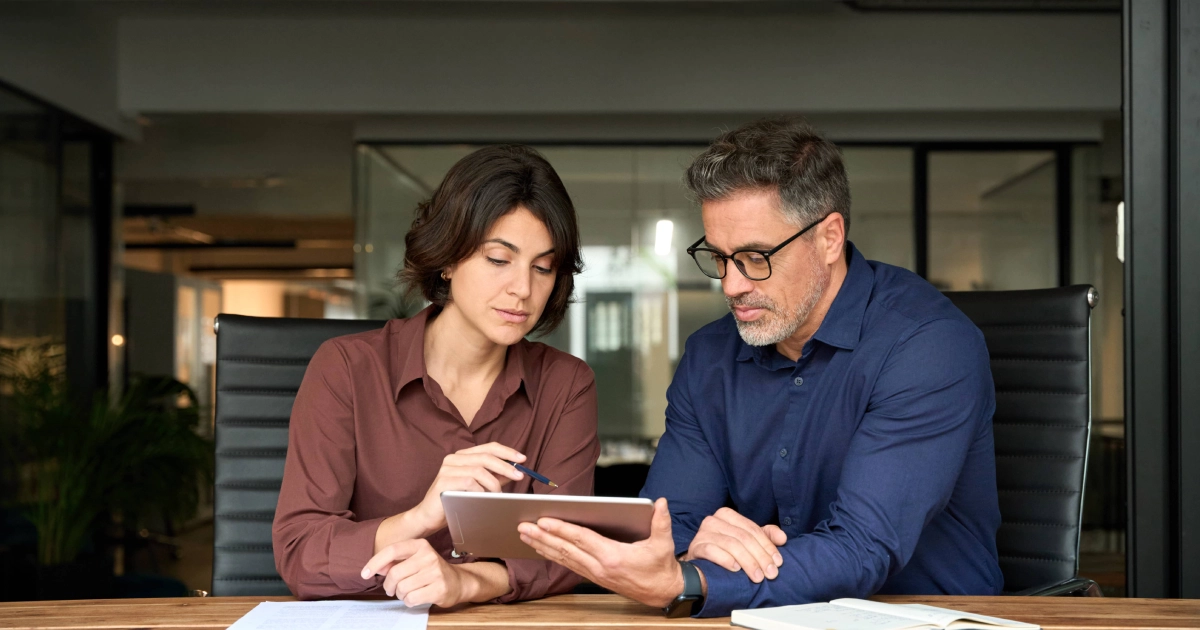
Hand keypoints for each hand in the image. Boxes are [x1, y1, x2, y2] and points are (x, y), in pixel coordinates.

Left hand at [361, 539, 467, 606]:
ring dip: (400, 594)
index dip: (375, 562)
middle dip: (388, 585)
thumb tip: (375, 568)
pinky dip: (408, 601)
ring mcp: (435, 572)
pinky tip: (415, 597)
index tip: (365, 573)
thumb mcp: (415, 560)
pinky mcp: (439, 589)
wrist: (458, 582)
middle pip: (394, 573)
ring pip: (402, 588)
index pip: (392, 550)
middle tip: (391, 590)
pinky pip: (411, 599)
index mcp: (420, 545)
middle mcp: (428, 556)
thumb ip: (395, 562)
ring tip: (407, 592)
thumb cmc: (432, 571)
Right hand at [409, 442, 526, 535]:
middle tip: (519, 476)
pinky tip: (484, 498)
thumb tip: (514, 472)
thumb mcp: (477, 487)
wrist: (428, 516)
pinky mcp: (443, 482)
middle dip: (505, 466)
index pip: (488, 447)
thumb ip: (493, 478)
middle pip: (486, 457)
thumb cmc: (454, 501)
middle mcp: (454, 458)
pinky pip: (469, 483)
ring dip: (494, 483)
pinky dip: (481, 491)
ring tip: (499, 495)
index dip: (507, 452)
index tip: (522, 459)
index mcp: (462, 456)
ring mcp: (447, 469)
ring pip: (479, 470)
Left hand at [517, 497, 685, 607]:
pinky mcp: (595, 577)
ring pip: (564, 559)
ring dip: (543, 546)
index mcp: (613, 557)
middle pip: (566, 550)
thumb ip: (661, 521)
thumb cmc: (661, 566)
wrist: (663, 592)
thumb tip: (661, 502)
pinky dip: (554, 556)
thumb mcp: (664, 543)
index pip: (581, 539)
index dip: (561, 529)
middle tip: (523, 526)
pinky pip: (569, 565)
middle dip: (542, 537)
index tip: (543, 521)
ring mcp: (596, 574)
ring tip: (525, 535)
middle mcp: (600, 567)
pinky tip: (542, 548)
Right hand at [682, 507, 785, 582]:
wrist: (699, 566)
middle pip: (743, 537)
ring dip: (748, 562)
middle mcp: (714, 520)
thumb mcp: (747, 542)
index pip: (752, 529)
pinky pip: (712, 551)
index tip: (779, 562)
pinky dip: (726, 560)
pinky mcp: (695, 547)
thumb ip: (765, 537)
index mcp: (727, 515)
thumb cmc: (724, 552)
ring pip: (731, 544)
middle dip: (760, 556)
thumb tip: (782, 538)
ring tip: (758, 576)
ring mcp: (703, 533)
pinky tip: (736, 569)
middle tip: (770, 573)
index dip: (768, 546)